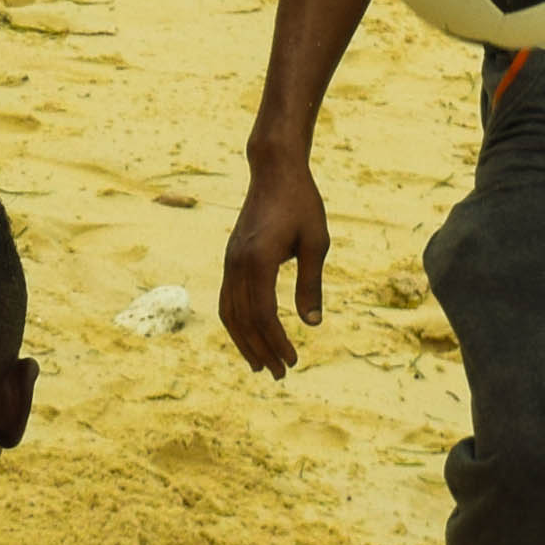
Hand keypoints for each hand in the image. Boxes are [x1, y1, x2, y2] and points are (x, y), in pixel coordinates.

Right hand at [216, 160, 329, 376]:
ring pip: (229, 313)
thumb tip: (311, 324)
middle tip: (280, 374)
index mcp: (258, 260)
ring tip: (261, 364)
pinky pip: (227, 299)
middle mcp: (237, 264)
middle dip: (261, 350)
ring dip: (244, 342)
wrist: (275, 171)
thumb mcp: (316, 242)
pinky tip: (249, 335)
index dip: (277, 342)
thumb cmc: (302, 203)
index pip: (264, 315)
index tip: (293, 362)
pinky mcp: (231, 258)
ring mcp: (230, 261)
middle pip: (244, 320)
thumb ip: (311, 283)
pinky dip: (236, 323)